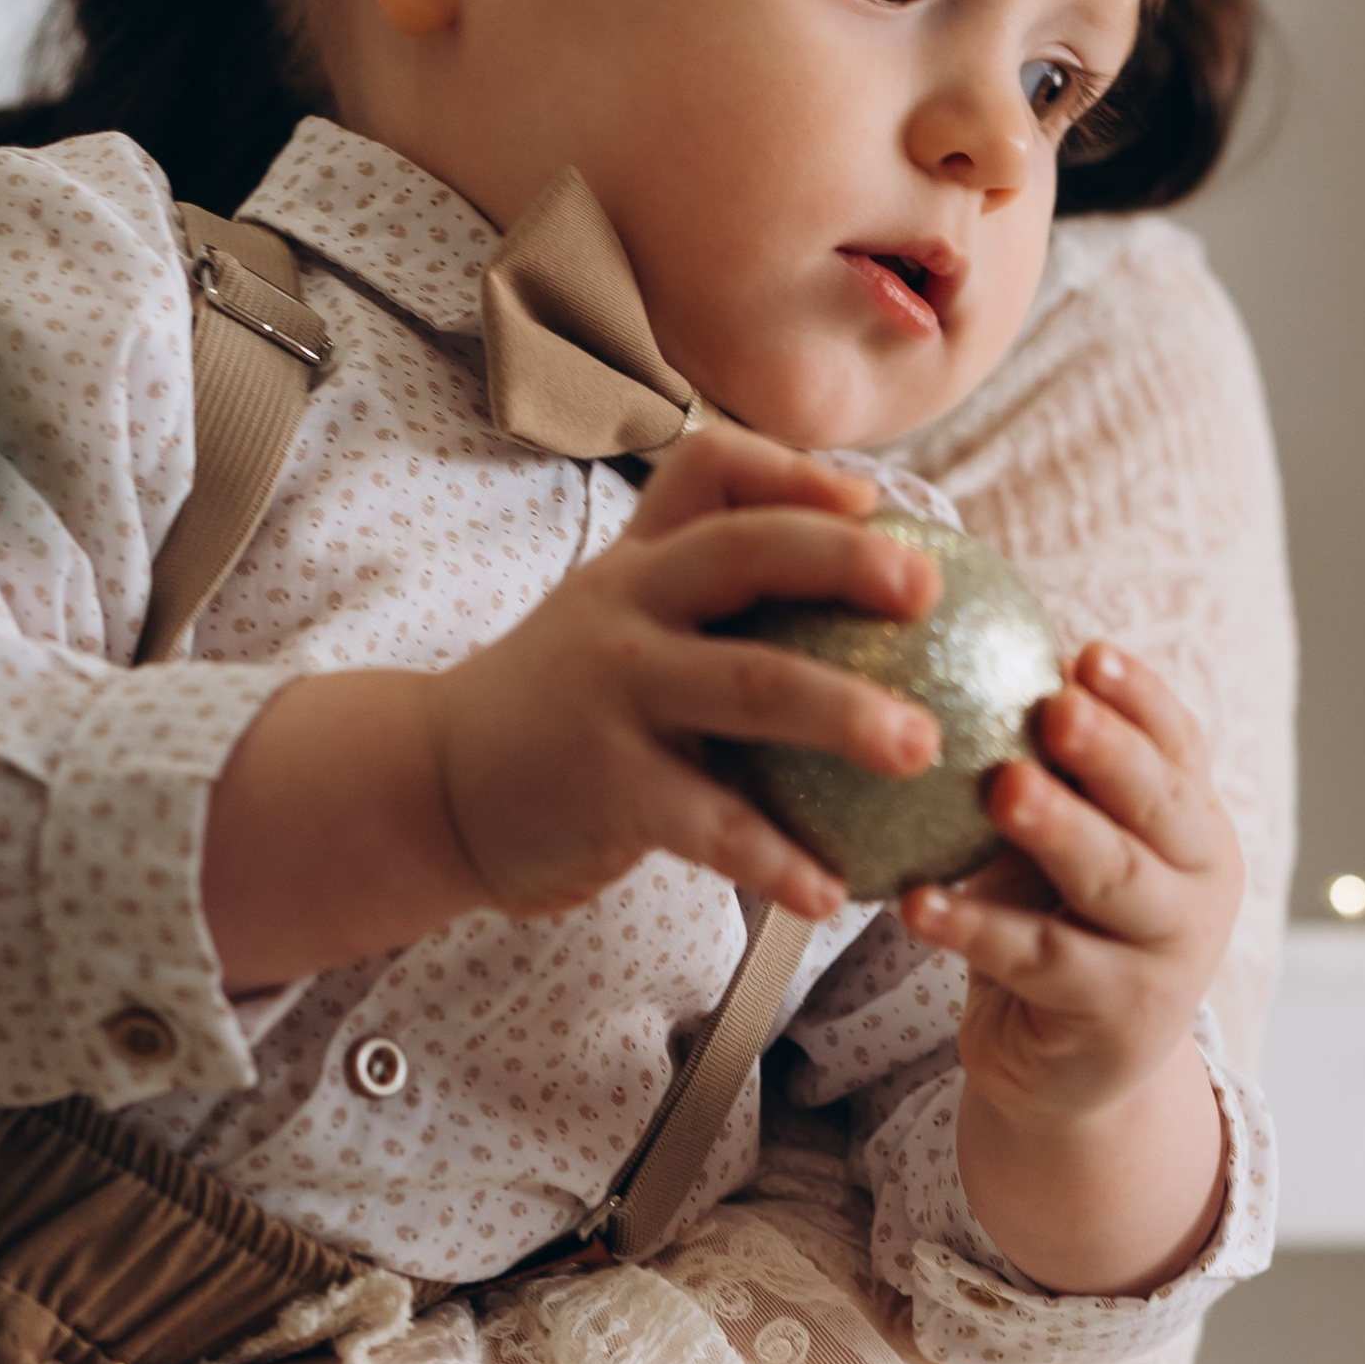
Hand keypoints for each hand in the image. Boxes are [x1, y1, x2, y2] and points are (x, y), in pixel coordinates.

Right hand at [427, 423, 943, 924]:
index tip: (875, 501)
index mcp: (641, 560)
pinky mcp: (605, 784)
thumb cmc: (562, 707)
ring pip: (748, 684)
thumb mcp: (617, 621)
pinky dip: (775, 859)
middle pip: (744, 552)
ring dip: (844, 712)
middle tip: (929, 589)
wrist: (435, 784)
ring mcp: (613, 691)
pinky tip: (831, 893)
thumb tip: (862, 595)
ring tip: (922, 748)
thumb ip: (709, 603)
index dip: (796, 472)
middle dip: (843, 559)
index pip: (712, 470)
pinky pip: (709, 821)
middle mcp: (627, 605)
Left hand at [900, 643, 1239, 1294]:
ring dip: (1056, 830)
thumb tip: (956, 652)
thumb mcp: (1056, 845)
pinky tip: (916, 903)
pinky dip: (974, 927)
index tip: (1084, 653)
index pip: (1177, 743)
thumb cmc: (1052, 924)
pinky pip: (1036, 959)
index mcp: (1192, 821)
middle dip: (1110, 751)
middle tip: (1055, 708)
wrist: (1068, 1070)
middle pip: (1158, 803)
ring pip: (1110, 878)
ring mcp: (1169, 952)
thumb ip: (1040, 770)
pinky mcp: (1118, 1014)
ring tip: (1002, 790)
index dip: (1137, 698)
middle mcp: (1200, 880)